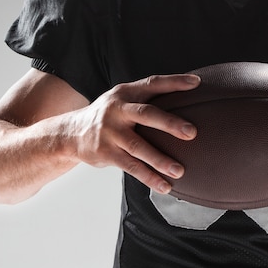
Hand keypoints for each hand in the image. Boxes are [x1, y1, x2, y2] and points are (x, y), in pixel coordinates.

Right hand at [70, 74, 199, 194]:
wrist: (71, 133)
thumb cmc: (110, 115)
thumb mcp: (123, 99)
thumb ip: (147, 99)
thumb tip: (187, 99)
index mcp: (126, 93)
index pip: (153, 83)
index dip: (174, 82)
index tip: (196, 84)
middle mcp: (117, 110)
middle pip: (146, 114)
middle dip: (170, 123)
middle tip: (192, 132)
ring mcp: (110, 132)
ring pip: (138, 147)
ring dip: (160, 160)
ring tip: (180, 170)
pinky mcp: (106, 153)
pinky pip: (131, 167)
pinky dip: (149, 177)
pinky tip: (164, 185)